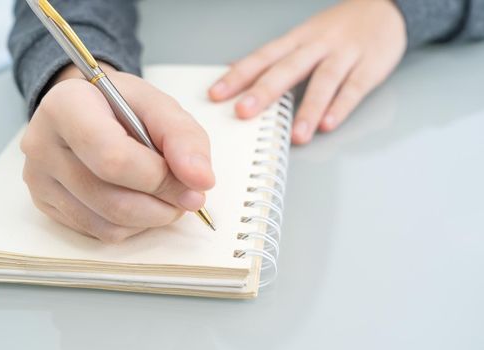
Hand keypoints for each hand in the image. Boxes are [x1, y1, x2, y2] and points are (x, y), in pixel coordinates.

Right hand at [21, 63, 214, 241]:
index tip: (194, 182)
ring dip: (154, 217)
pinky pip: (101, 233)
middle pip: (112, 198)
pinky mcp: (47, 205)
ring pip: (110, 223)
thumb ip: (184, 138)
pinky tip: (141, 202)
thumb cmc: (124, 107)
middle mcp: (42, 144)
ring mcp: (39, 180)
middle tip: (188, 194)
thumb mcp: (159, 107)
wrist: (90, 113)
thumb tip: (201, 180)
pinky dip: (135, 225)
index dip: (160, 178)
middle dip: (164, 202)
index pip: (113, 158)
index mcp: (66, 106)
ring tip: (167, 195)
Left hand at [209, 0, 406, 143]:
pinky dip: (342, 107)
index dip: (239, 75)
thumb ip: (275, 58)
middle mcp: (317, 45)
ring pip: (324, 81)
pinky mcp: (370, 67)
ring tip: (295, 136)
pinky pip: (355, 88)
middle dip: (264, 91)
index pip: (263, 57)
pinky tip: (328, 124)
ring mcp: (345, 55)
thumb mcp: (303, 37)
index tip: (216, 94)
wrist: (385, 9)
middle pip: (288, 68)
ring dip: (308, 109)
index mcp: (297, 39)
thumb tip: (236, 73)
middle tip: (243, 112)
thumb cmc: (336, 29)